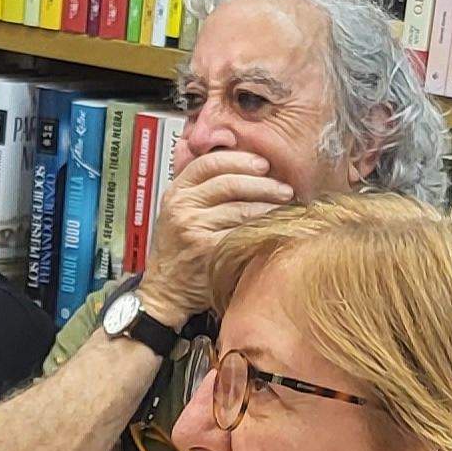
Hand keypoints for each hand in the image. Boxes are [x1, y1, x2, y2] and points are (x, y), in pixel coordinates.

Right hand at [137, 149, 295, 326]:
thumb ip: (200, 190)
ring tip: (286, 207)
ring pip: (240, 209)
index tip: (264, 164)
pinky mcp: (208, 251)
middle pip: (229, 183)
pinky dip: (262, 229)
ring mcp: (194, 229)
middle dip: (264, 184)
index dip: (240, 160)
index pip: (209, 163)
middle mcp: (182, 207)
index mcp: (176, 192)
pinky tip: (275, 228)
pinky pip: (243, 233)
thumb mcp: (178, 212)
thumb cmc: (179, 250)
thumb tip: (241, 167)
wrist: (165, 290)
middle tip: (285, 189)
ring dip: (269, 206)